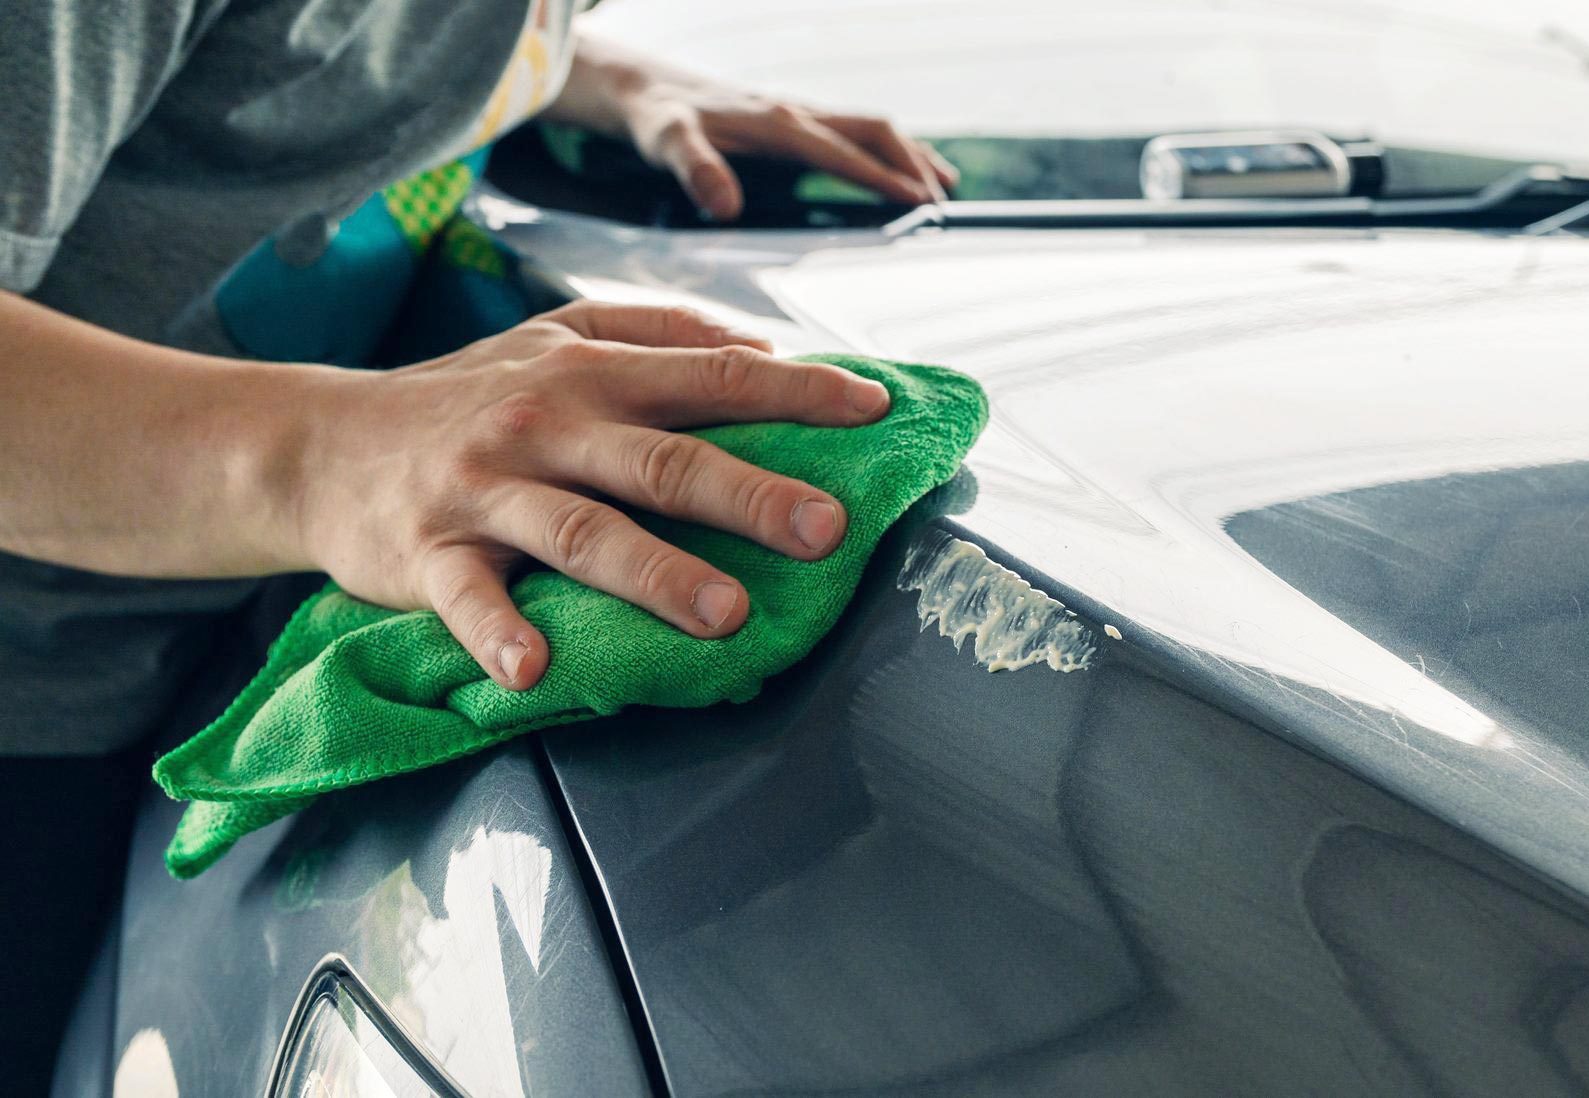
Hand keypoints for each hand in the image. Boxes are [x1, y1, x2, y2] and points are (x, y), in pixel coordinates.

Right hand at [286, 302, 888, 691]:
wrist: (321, 444)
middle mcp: (547, 424)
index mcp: (590, 372)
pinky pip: (468, 598)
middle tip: (826, 529)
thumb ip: (654, 332)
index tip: (875, 410)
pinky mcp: (429, 552)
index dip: (796, 391)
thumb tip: (759, 345)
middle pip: (662, 459)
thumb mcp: (555, 338)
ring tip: (724, 614)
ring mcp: (487, 491)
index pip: (712, 376)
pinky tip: (534, 671)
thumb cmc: (466, 397)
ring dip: (655, 572)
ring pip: (582, 531)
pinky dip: (499, 634)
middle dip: (750, 492)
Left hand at [544, 34, 958, 220]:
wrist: (642, 88)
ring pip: (869, 127)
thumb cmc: (656, 119)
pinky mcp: (792, 121)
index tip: (918, 203)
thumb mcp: (668, 145)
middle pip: (873, 129)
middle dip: (913, 162)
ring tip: (943, 184)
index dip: (883, 177)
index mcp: (777, 122)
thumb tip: (726, 206)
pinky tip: (896, 170)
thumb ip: (697, 172)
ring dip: (908, 153)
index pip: (844, 152)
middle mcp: (795, 112)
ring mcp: (797, 114)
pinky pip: (851, 132)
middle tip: (943, 201)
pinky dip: (883, 150)